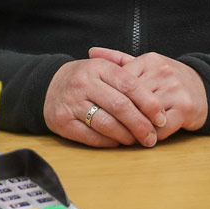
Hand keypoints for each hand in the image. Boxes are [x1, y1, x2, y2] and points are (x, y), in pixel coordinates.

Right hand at [43, 57, 167, 147]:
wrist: (48, 86)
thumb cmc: (86, 79)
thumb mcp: (104, 66)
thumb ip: (130, 72)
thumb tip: (159, 94)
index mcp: (99, 67)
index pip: (130, 84)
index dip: (148, 103)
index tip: (161, 117)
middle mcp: (84, 83)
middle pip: (120, 106)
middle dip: (140, 124)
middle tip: (152, 136)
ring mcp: (72, 103)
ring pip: (106, 123)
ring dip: (126, 136)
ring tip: (137, 140)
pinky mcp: (62, 121)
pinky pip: (91, 136)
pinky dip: (108, 142)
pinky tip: (118, 142)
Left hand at [89, 48, 207, 140]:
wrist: (205, 88)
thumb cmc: (168, 80)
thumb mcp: (146, 65)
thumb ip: (119, 60)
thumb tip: (91, 52)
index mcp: (150, 60)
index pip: (121, 81)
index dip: (111, 98)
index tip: (100, 108)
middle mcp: (163, 72)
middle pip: (131, 99)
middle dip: (119, 115)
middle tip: (104, 126)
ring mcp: (175, 90)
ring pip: (144, 114)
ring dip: (134, 128)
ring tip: (123, 136)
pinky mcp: (185, 108)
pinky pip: (161, 127)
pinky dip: (151, 135)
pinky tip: (144, 139)